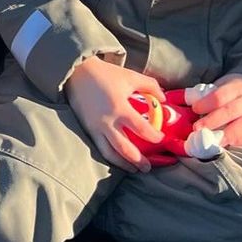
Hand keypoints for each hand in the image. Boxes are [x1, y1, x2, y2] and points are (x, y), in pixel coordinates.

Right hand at [64, 57, 165, 172]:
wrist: (78, 73)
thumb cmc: (106, 74)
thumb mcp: (130, 77)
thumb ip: (150, 86)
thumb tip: (163, 99)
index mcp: (120, 108)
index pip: (142, 129)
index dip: (154, 137)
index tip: (161, 139)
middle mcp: (108, 121)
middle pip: (126, 149)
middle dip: (139, 161)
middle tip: (148, 167)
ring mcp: (96, 128)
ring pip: (112, 154)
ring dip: (125, 164)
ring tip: (134, 168)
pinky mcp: (88, 130)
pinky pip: (100, 149)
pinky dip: (111, 158)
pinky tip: (119, 160)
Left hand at [190, 73, 241, 147]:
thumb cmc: (237, 90)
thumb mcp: (225, 85)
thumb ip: (210, 94)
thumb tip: (188, 103)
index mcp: (237, 86)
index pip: (220, 95)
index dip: (206, 103)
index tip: (195, 109)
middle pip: (230, 111)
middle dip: (212, 122)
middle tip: (197, 129)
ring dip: (226, 135)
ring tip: (212, 141)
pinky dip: (239, 140)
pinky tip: (227, 144)